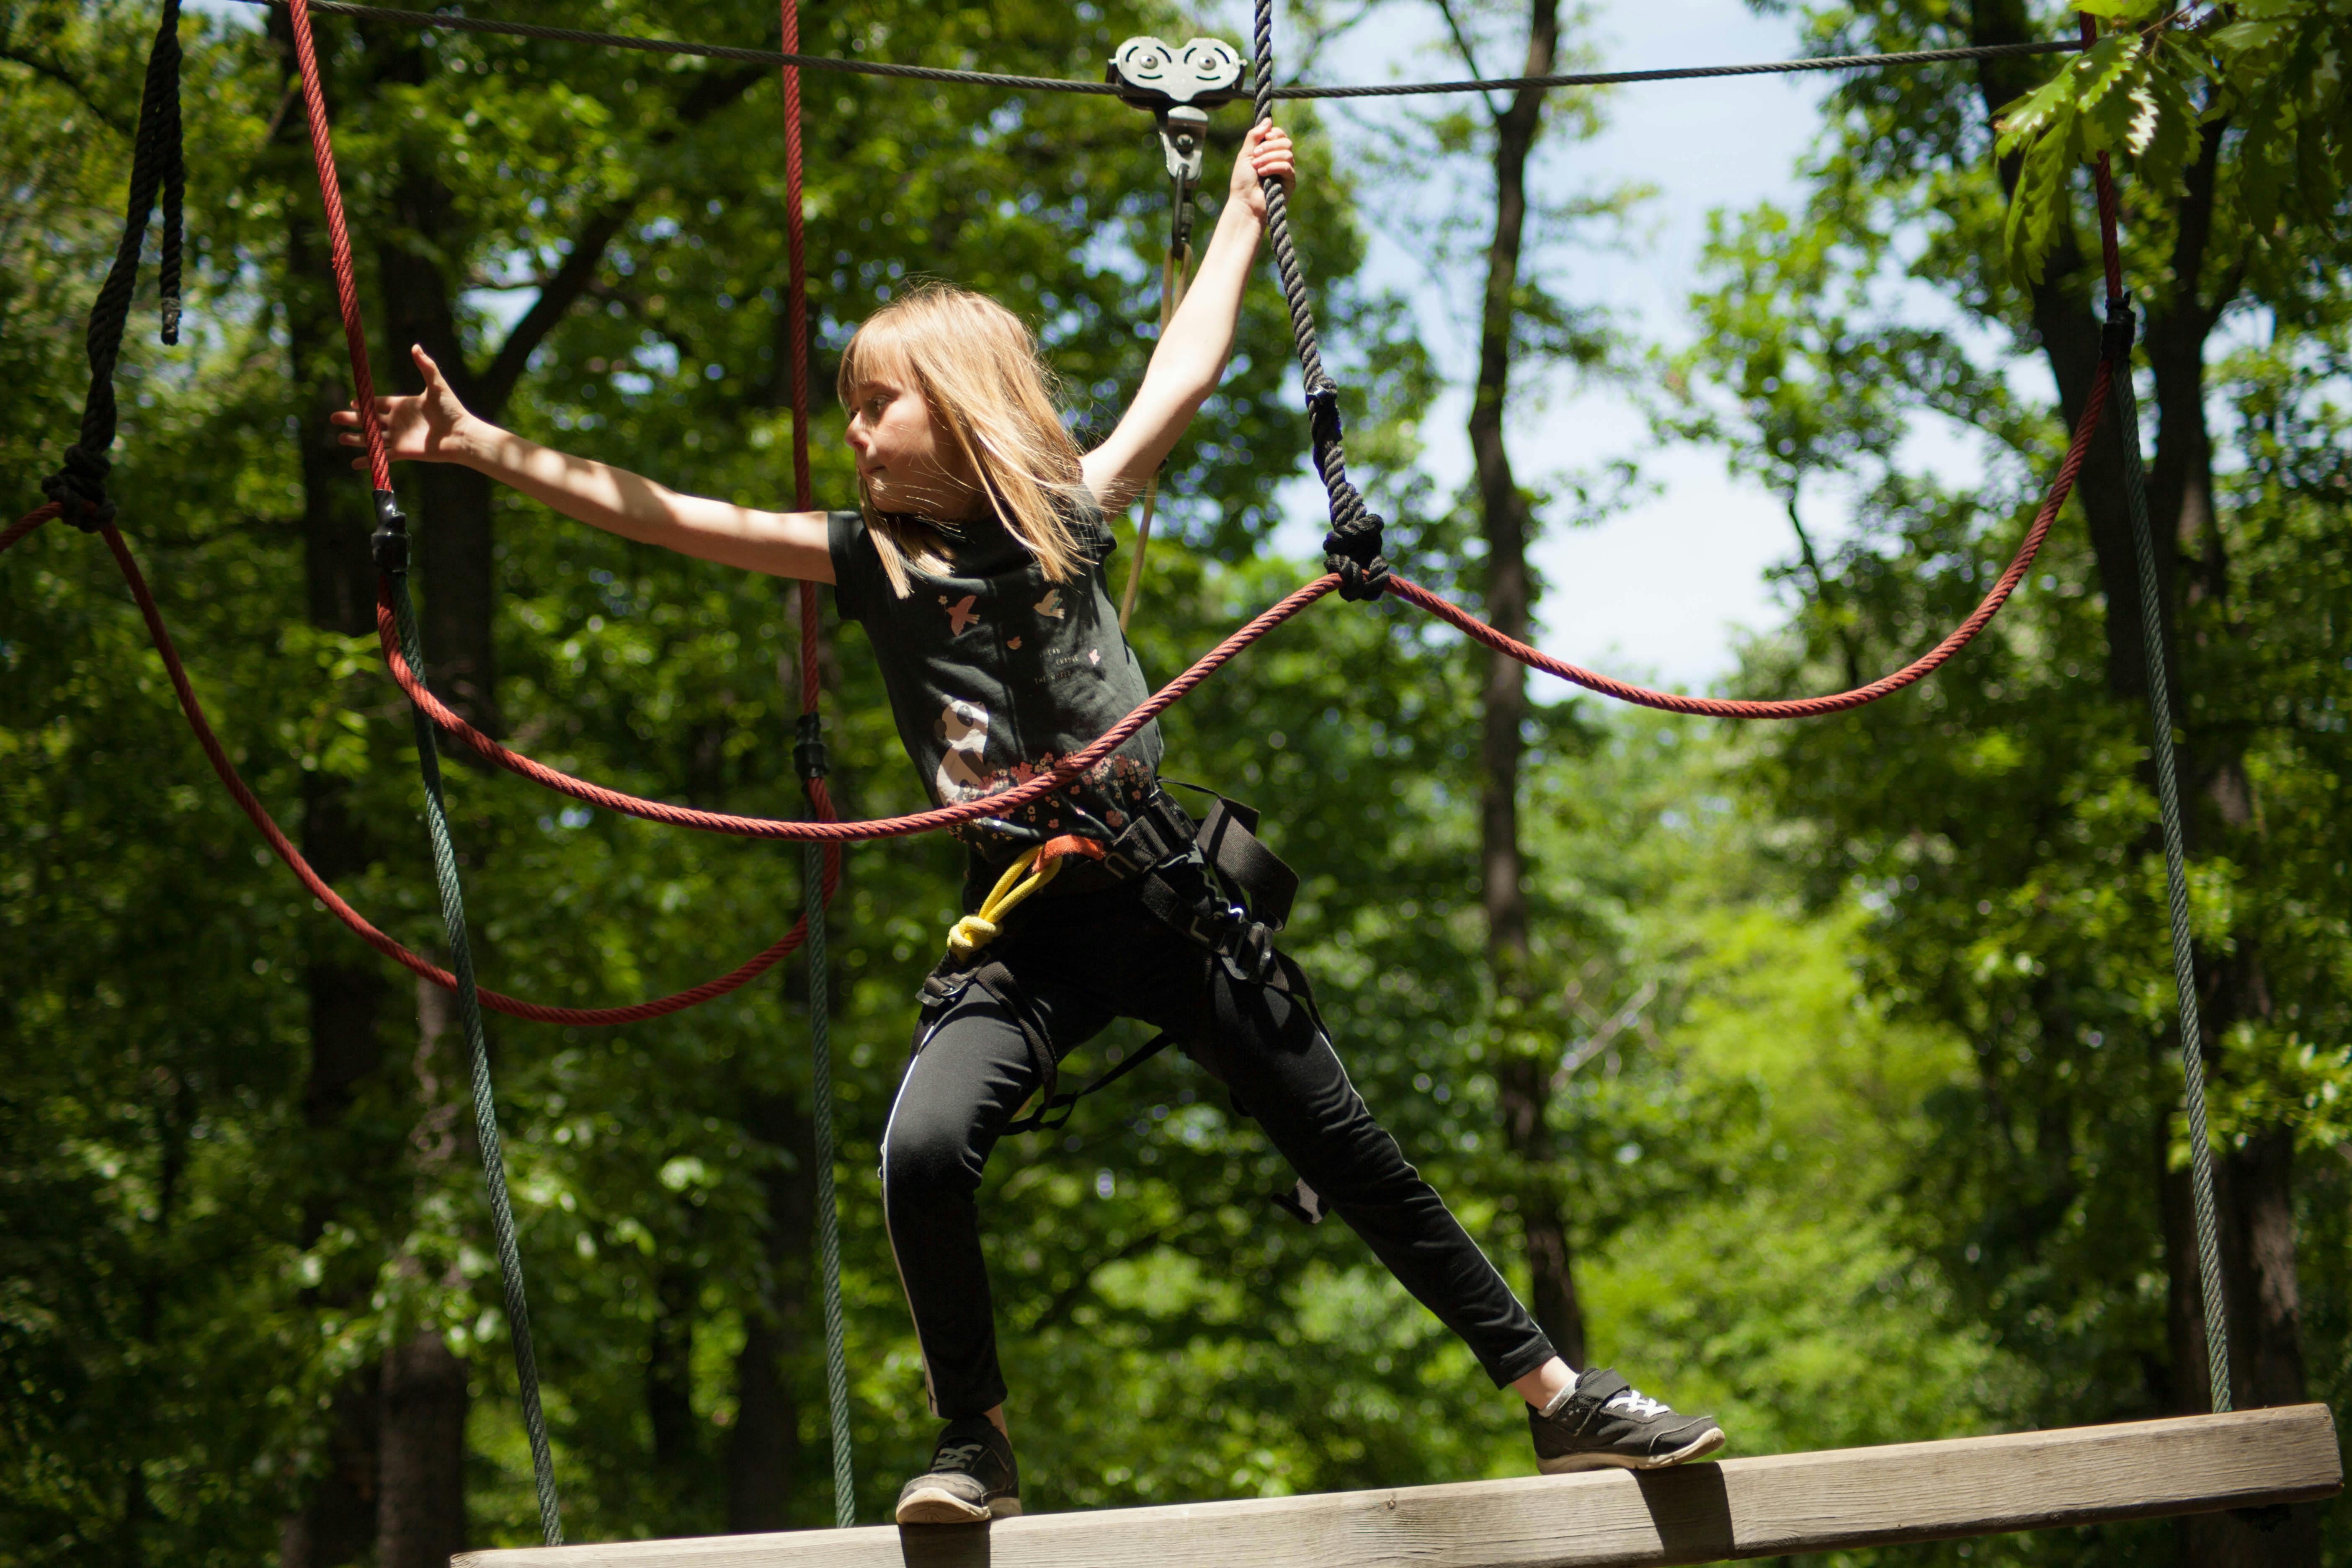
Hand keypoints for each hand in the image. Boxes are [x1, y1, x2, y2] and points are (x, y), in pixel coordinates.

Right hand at [332, 344, 482, 468]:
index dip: (364, 404)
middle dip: (351, 419)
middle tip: (333, 418)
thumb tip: (416, 346)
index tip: (352, 403)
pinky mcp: (403, 452)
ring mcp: (399, 437)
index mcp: (403, 405)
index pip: (378, 403)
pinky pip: (382, 456)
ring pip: (372, 438)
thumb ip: (425, 366)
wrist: (461, 435)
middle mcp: (398, 421)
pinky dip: (368, 460)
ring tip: (340, 438)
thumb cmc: (451, 410)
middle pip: (369, 420)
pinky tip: (355, 464)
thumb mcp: (437, 385)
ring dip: (356, 439)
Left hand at [1228, 121, 1294, 223]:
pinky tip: (1263, 173)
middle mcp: (1280, 160)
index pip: (1280, 135)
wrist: (1245, 202)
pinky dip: (1274, 166)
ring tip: (1257, 167)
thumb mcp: (1245, 154)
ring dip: (1269, 157)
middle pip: (1286, 142)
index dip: (1274, 133)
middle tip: (1256, 156)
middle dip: (1270, 146)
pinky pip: (1288, 166)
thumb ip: (1255, 136)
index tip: (1264, 138)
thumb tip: (1268, 120)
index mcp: (1270, 152)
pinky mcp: (1290, 182)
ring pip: (1287, 153)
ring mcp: (1286, 171)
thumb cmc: (1243, 181)